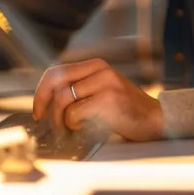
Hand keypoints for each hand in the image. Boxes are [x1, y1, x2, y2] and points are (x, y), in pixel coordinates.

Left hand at [33, 58, 162, 141]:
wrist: (155, 120)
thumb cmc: (125, 110)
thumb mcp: (103, 90)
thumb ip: (80, 88)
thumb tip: (46, 100)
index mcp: (96, 65)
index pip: (57, 71)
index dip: (41, 91)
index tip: (39, 109)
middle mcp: (100, 69)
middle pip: (55, 81)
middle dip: (43, 103)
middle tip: (44, 120)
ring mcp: (105, 83)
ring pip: (62, 99)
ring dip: (60, 120)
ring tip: (68, 129)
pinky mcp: (108, 99)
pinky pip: (74, 114)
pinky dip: (74, 125)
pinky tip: (86, 128)